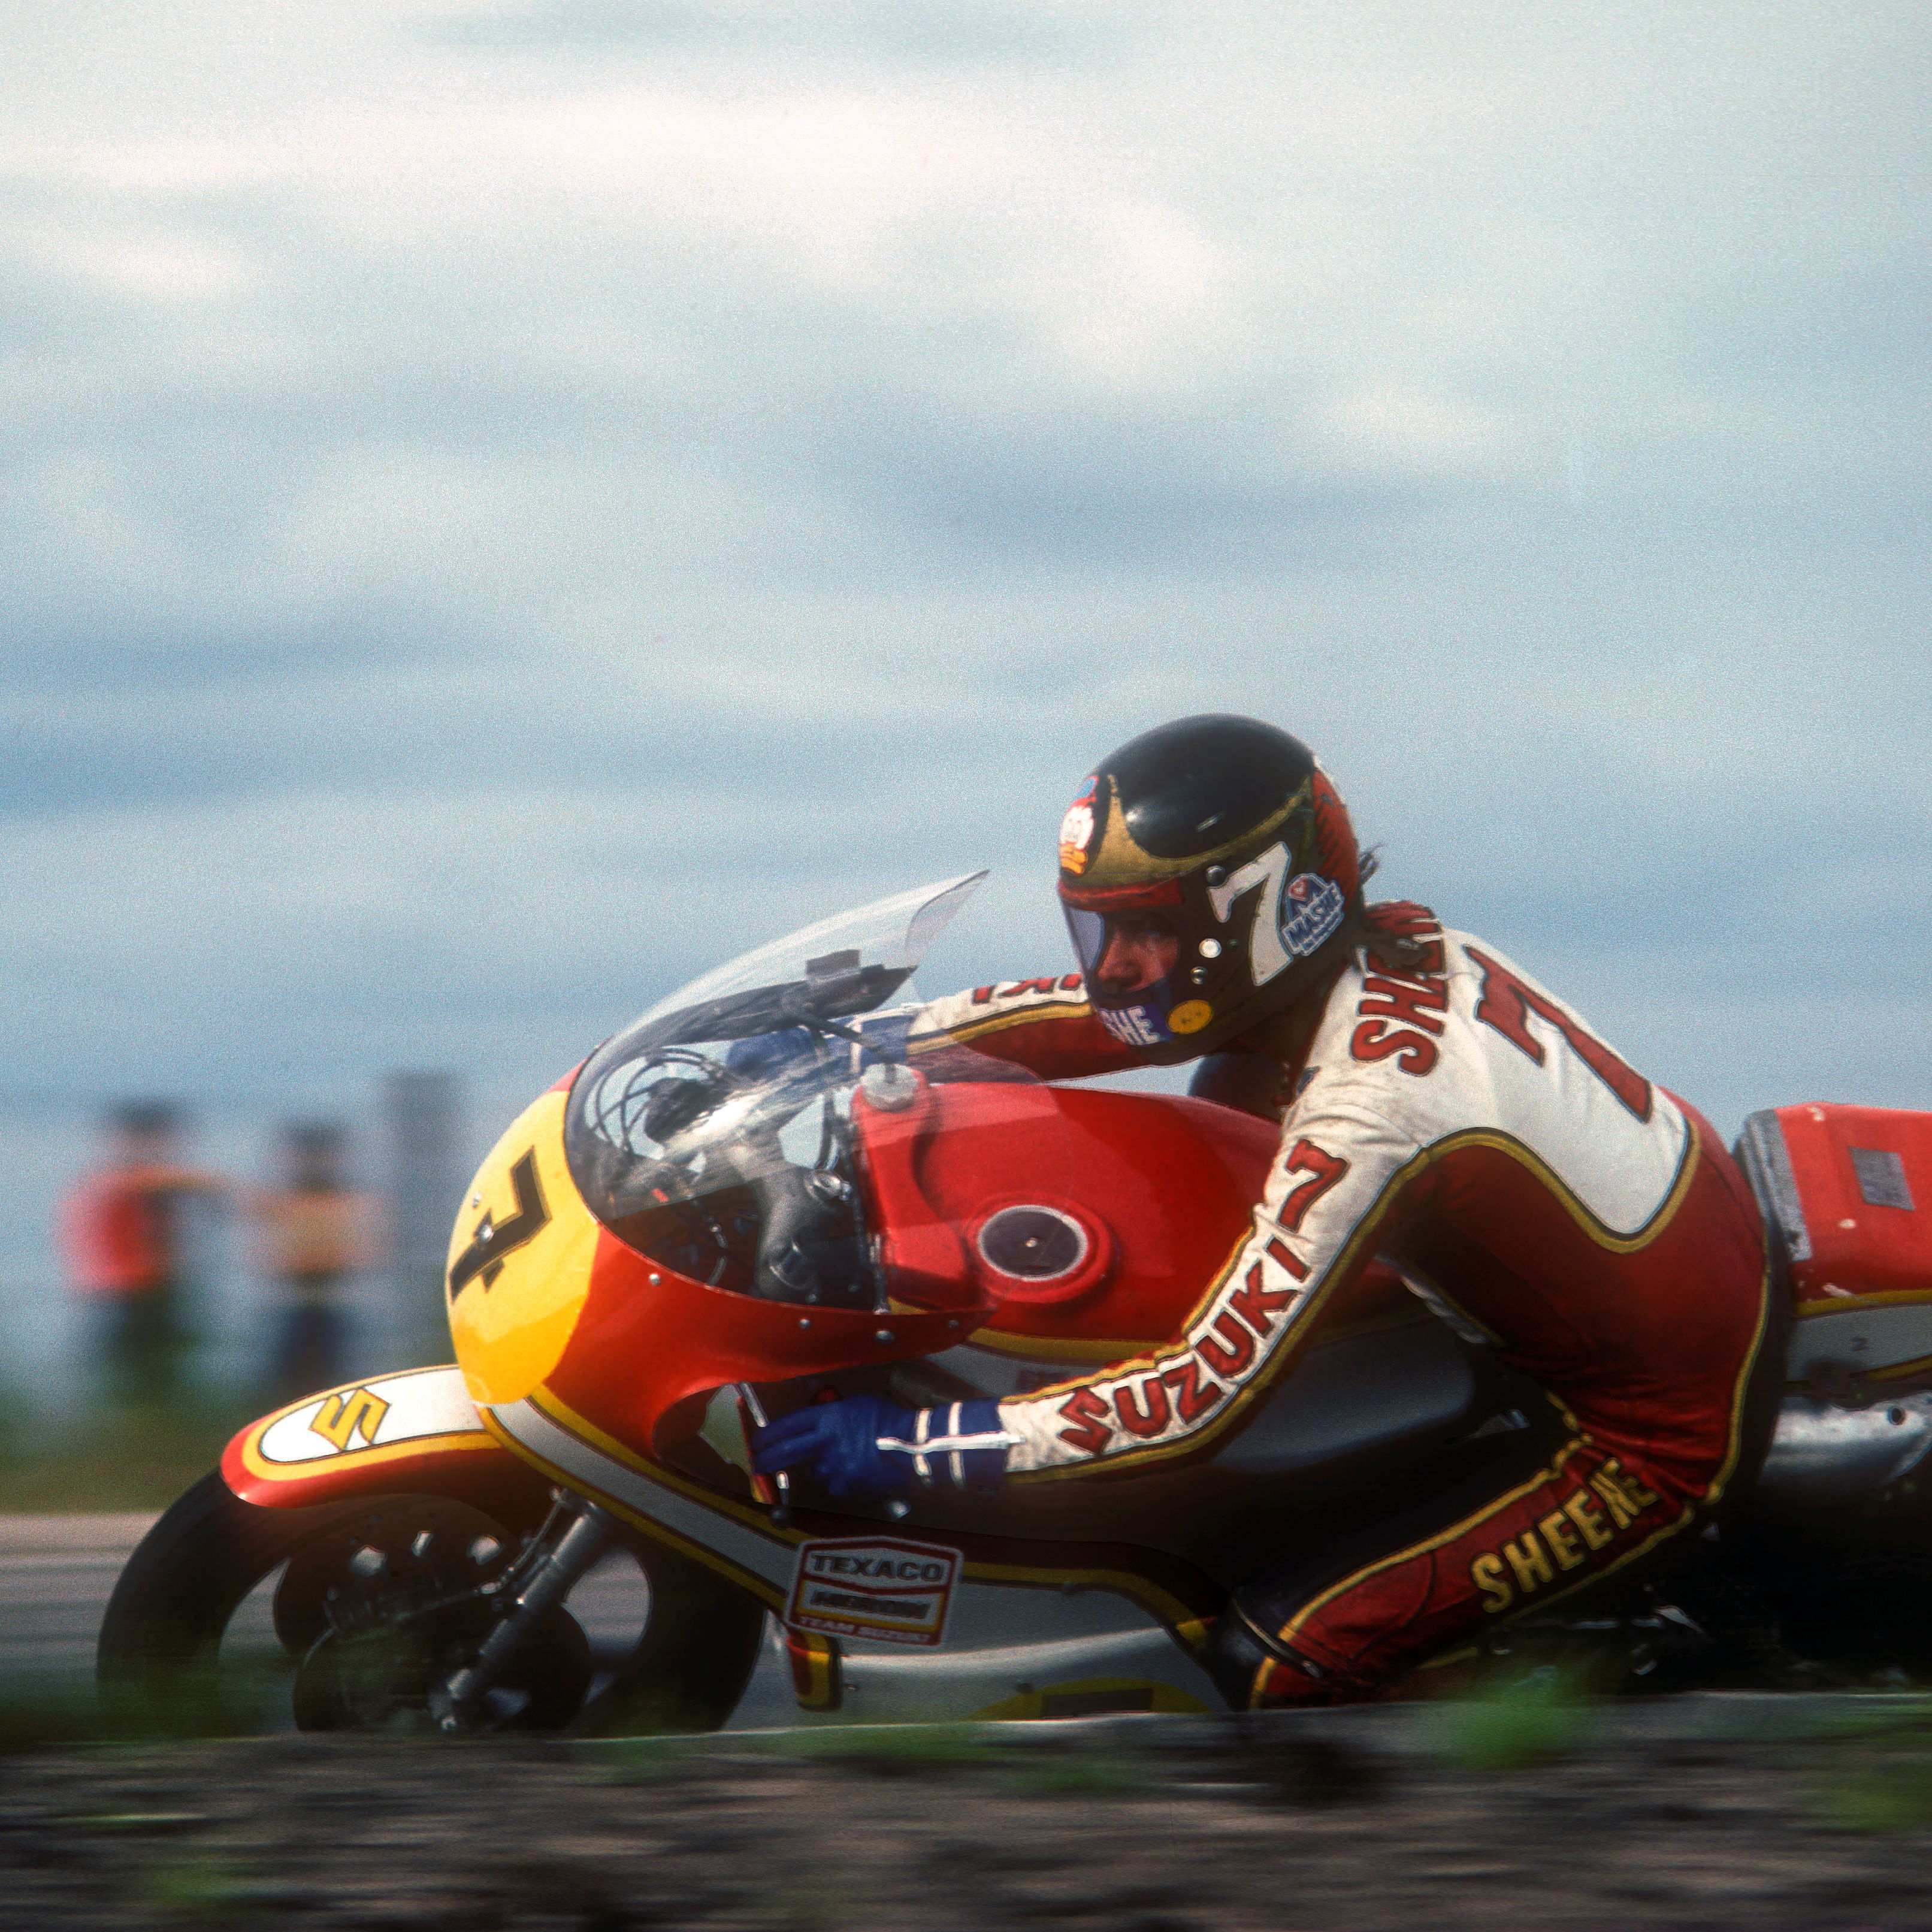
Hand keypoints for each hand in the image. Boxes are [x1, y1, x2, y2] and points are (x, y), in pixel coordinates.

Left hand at [753, 1395, 915, 1502]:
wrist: (911, 1448)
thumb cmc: (889, 1420)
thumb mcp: (858, 1405)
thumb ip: (834, 1413)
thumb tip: (819, 1418)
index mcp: (828, 1418)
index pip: (788, 1425)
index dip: (769, 1433)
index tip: (757, 1441)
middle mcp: (824, 1443)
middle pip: (786, 1451)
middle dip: (767, 1458)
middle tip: (757, 1463)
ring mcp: (833, 1467)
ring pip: (815, 1470)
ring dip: (822, 1466)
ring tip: (847, 1459)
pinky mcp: (843, 1487)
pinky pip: (834, 1484)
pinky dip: (841, 1479)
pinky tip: (857, 1471)